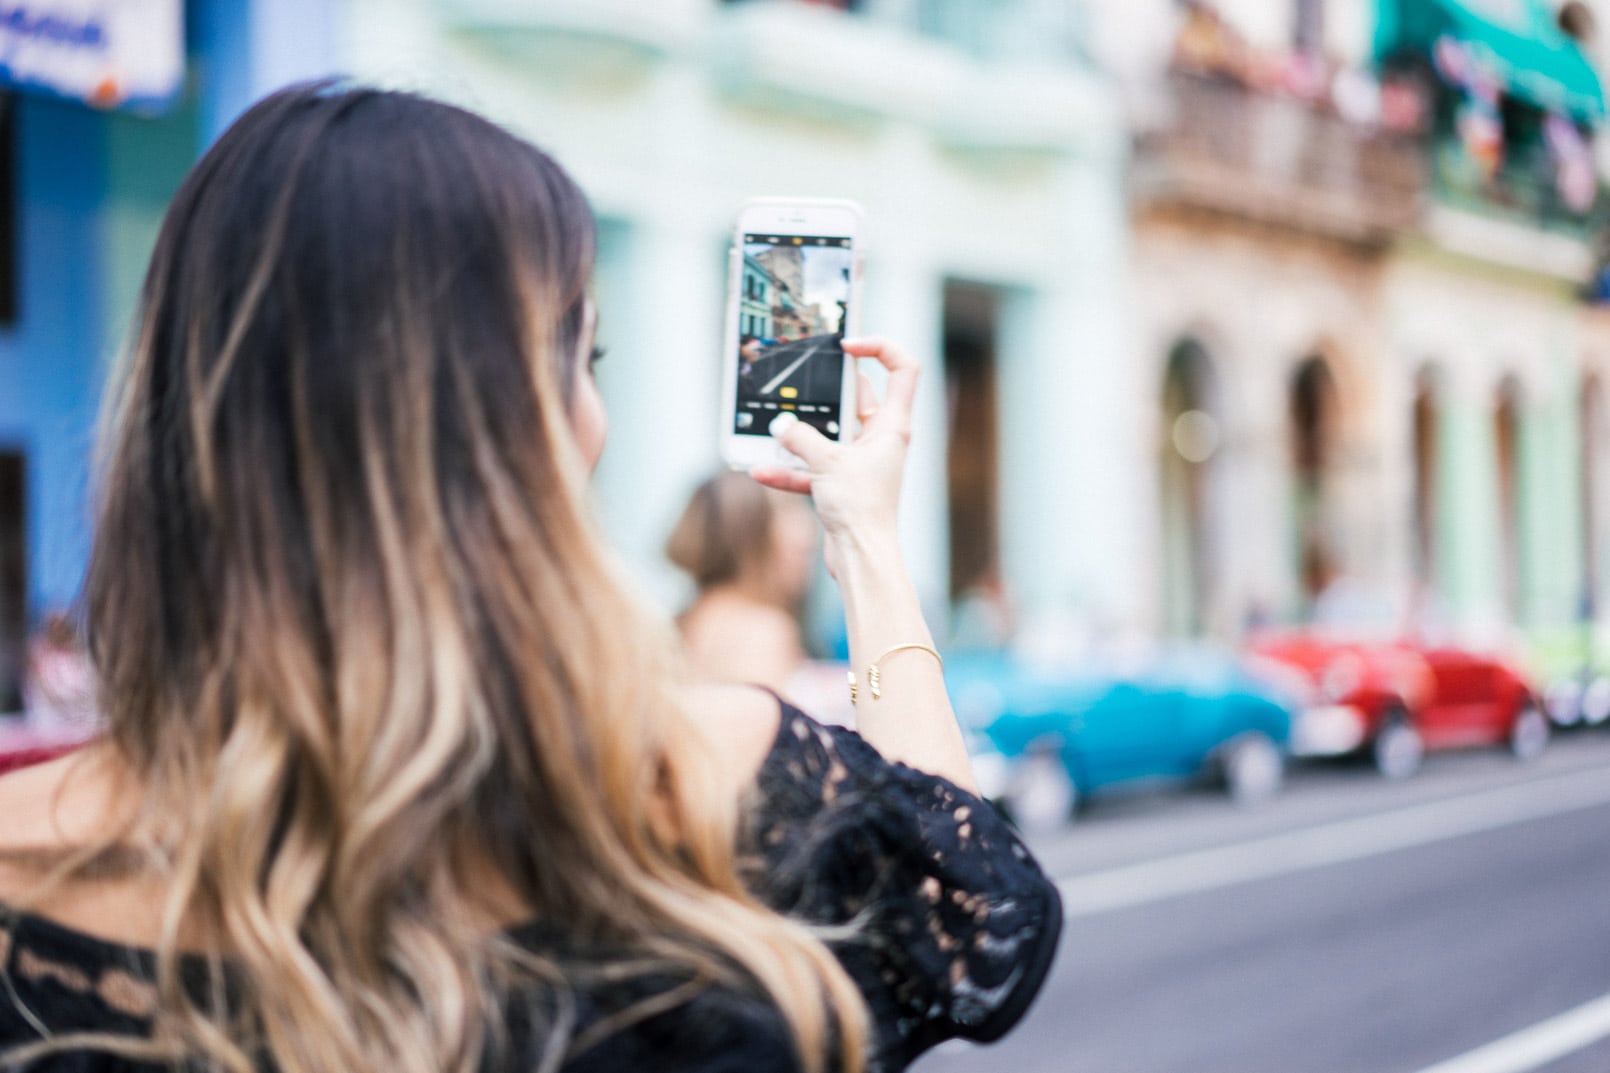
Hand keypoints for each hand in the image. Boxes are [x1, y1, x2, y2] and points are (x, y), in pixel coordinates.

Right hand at [750, 338, 917, 572]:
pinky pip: (814, 467)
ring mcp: (862, 461)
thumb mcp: (827, 463)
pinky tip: (761, 470)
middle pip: (859, 398)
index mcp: (892, 425)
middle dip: (827, 392)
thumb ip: (801, 438)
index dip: (880, 348)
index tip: (849, 346)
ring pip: (830, 434)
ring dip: (802, 434)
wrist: (861, 558)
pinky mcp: (844, 484)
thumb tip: (781, 425)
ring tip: (775, 427)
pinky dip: (790, 469)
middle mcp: (881, 439)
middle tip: (802, 381)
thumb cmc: (862, 509)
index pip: (902, 369)